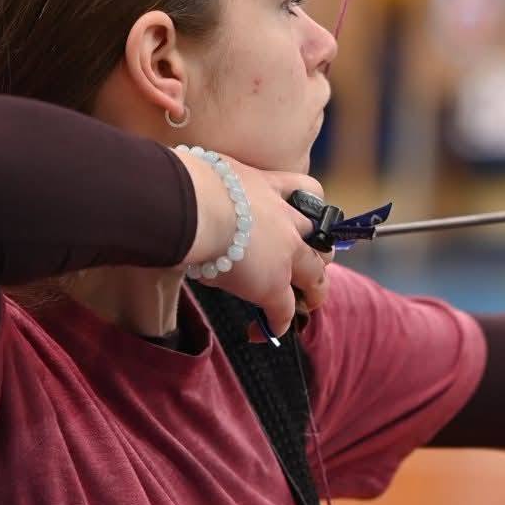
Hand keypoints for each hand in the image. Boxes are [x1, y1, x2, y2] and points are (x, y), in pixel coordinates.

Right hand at [177, 151, 332, 334]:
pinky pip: (284, 311)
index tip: (304, 215)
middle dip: (318, 253)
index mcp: (268, 186)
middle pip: (319, 238)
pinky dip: (278, 324)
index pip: (305, 189)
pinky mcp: (272, 285)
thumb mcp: (208, 172)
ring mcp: (284, 254)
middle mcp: (284, 219)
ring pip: (315, 276)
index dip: (309, 203)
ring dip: (314, 291)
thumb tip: (184, 183)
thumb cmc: (186, 182)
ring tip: (307, 303)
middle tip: (310, 265)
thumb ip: (209, 183)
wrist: (193, 206)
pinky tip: (263, 332)